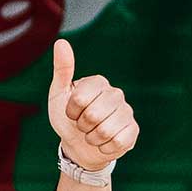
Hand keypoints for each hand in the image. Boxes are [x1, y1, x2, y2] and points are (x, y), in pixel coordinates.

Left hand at [48, 40, 137, 172]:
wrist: (77, 145)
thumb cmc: (67, 119)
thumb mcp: (59, 95)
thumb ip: (62, 70)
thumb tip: (61, 42)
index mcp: (99, 83)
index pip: (79, 99)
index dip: (71, 111)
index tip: (71, 112)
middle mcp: (116, 94)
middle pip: (92, 116)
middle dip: (80, 126)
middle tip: (82, 125)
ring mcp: (127, 112)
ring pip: (104, 131)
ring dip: (91, 138)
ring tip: (91, 133)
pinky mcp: (133, 131)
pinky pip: (117, 142)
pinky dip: (104, 148)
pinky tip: (104, 142)